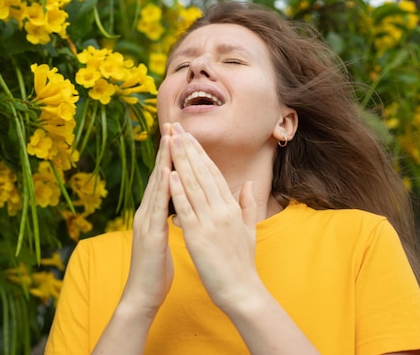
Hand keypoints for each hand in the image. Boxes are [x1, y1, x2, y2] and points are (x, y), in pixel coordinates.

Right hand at [119, 123, 173, 318]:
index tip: (179, 135)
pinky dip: (163, 190)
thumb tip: (176, 204)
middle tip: (172, 125)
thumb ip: (168, 218)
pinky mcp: (150, 235)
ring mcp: (146, 222)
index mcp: (154, 213)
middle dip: (166, 150)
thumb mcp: (164, 238)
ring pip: (156, 186)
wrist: (143, 295)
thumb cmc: (156, 269)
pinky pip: (158, 209)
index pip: (165, 178)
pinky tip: (169, 175)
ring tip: (170, 139)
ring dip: (163, 162)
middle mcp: (147, 212)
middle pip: (158, 175)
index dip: (171, 156)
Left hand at [167, 123, 259, 309]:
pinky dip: (178, 191)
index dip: (200, 153)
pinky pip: (186, 209)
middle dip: (188, 149)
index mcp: (231, 207)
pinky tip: (169, 174)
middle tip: (176, 128)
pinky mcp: (198, 236)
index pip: (213, 173)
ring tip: (171, 141)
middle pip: (203, 173)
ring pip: (193, 185)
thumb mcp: (249, 229)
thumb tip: (249, 183)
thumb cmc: (242, 263)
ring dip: (181, 161)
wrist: (241, 291)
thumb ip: (248, 204)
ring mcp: (210, 221)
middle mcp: (222, 210)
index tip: (189, 135)